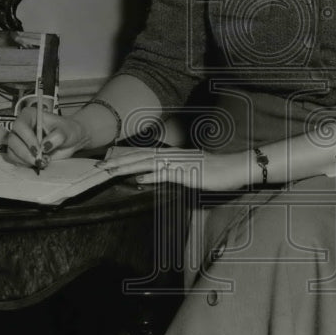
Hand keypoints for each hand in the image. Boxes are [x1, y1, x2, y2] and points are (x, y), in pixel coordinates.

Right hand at [6, 107, 88, 167]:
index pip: (20, 126)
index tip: (38, 150)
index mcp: (30, 115)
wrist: (70, 140)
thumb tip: (44, 146)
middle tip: (39, 160)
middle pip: (13, 140)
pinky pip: (15, 160)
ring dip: (25, 160)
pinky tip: (38, 163)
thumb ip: (57, 137)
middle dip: (25, 153)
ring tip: (42, 162)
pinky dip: (25, 164)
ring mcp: (19, 140)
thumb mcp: (66, 132)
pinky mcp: (20, 152)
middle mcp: (21, 127)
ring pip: (12, 151)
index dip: (27, 138)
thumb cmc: (67, 131)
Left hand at [96, 149, 250, 191]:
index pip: (142, 156)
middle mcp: (173, 156)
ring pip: (149, 163)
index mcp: (172, 155)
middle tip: (98, 166)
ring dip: (129, 167)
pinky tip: (139, 178)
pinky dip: (152, 176)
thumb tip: (142, 177)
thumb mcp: (186, 172)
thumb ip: (165, 173)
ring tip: (111, 170)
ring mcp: (181, 163)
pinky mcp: (190, 173)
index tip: (105, 163)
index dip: (122, 159)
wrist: (236, 167)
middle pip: (140, 157)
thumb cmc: (215, 171)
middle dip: (118, 162)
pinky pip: (168, 174)